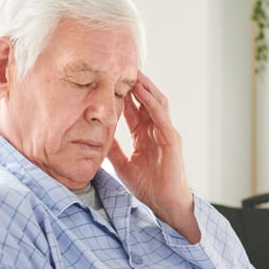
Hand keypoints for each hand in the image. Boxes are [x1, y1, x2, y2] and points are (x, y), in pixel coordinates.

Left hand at [107, 72, 198, 241]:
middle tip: (119, 65)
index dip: (122, 92)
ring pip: (156, 101)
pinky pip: (161, 114)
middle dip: (134, 82)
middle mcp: (156, 130)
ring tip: (132, 71)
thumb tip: (97, 134)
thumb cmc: (147, 187)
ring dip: (144, 86)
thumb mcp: (121, 163)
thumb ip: (112, 147)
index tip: (108, 78)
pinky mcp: (171, 138)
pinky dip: (151, 101)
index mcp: (144, 134)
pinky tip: (141, 90)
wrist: (163, 204)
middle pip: (145, 99)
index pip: (133, 107)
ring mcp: (165, 132)